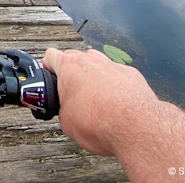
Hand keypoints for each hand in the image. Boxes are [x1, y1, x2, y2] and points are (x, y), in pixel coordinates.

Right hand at [42, 47, 159, 155]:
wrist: (136, 128)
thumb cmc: (100, 123)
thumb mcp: (67, 122)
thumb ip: (63, 108)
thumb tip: (68, 110)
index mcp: (69, 68)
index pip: (51, 56)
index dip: (48, 67)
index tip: (50, 76)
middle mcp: (91, 60)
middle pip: (75, 56)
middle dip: (72, 71)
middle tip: (72, 91)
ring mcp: (112, 65)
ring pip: (97, 62)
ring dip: (93, 75)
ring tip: (95, 96)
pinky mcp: (131, 74)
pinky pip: (118, 74)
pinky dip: (115, 85)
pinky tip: (117, 102)